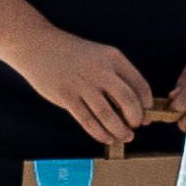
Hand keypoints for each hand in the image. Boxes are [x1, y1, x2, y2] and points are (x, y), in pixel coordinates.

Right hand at [9, 30, 167, 152]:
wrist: (39, 46)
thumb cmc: (72, 54)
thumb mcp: (99, 55)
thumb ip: (115, 75)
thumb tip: (132, 104)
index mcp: (113, 58)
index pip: (140, 85)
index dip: (147, 104)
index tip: (146, 115)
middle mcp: (100, 70)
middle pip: (128, 101)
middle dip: (136, 119)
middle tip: (135, 126)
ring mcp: (82, 84)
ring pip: (108, 115)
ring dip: (120, 130)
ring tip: (124, 137)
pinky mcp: (66, 97)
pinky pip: (88, 121)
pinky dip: (100, 133)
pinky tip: (106, 138)